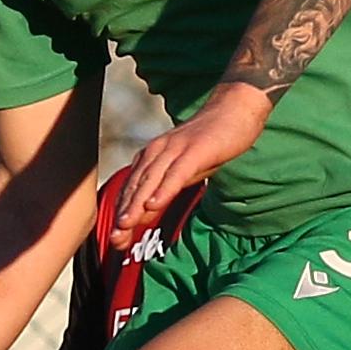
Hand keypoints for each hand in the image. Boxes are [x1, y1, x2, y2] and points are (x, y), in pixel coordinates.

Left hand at [106, 83, 273, 239]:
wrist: (235, 109)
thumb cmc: (209, 144)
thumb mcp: (184, 171)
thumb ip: (164, 189)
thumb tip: (145, 213)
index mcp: (151, 156)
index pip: (132, 189)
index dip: (122, 214)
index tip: (116, 240)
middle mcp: (157, 151)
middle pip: (137, 187)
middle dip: (124, 215)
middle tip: (115, 240)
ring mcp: (175, 149)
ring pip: (151, 181)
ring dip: (136, 204)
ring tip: (125, 226)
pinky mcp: (194, 150)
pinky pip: (176, 173)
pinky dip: (164, 190)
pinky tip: (154, 205)